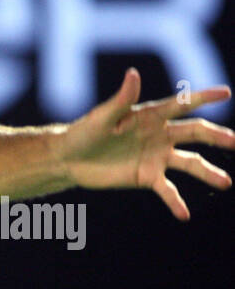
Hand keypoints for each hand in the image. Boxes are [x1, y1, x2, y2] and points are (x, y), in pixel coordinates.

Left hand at [59, 68, 233, 219]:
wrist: (69, 159)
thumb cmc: (84, 132)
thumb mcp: (102, 116)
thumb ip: (122, 99)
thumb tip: (133, 73)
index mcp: (151, 115)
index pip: (182, 104)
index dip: (204, 97)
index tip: (226, 92)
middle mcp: (160, 134)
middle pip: (195, 133)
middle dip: (216, 136)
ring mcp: (156, 156)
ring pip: (189, 163)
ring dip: (207, 172)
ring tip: (225, 182)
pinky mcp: (146, 177)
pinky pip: (167, 190)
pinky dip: (176, 202)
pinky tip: (185, 215)